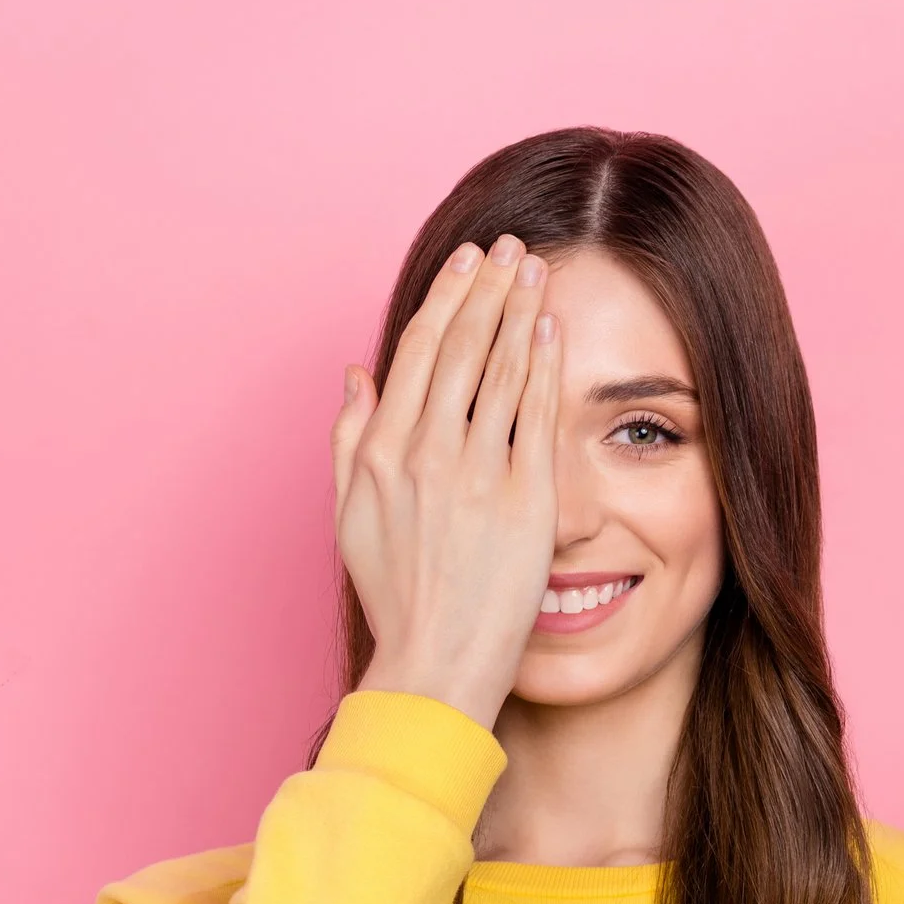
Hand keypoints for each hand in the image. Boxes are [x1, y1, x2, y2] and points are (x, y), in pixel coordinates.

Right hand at [331, 235, 558, 727]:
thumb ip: (352, 437)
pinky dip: (542, 366)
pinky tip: (551, 328)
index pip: (418, 354)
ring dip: (519, 311)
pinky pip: (534, 418)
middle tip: (511, 244)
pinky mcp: (523, 501)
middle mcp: (426, 454)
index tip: (467, 262)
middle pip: (461, 349)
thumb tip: (358, 373)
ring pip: (498, 373)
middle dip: (487, 289)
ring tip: (538, 269)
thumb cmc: (398, 593)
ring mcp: (475, 475)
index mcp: (383, 452)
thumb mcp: (353, 513)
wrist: (436, 659)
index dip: (446, 300)